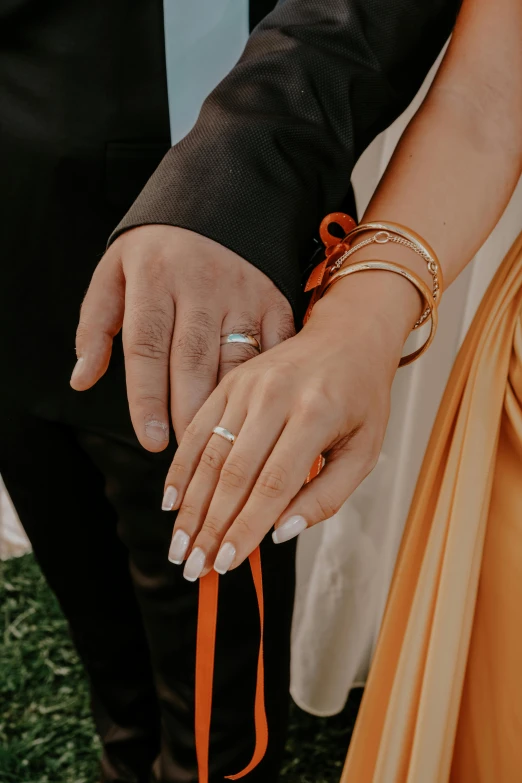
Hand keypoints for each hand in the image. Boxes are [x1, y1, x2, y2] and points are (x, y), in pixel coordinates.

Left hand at [70, 225, 294, 448]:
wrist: (224, 197)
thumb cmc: (159, 246)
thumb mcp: (115, 269)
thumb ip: (95, 324)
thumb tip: (82, 380)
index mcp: (153, 277)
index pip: (146, 347)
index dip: (147, 399)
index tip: (151, 441)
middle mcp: (200, 284)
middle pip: (192, 360)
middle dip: (188, 412)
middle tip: (185, 454)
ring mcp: (242, 292)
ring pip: (235, 360)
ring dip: (228, 406)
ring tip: (220, 444)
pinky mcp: (275, 298)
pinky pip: (275, 347)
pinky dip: (269, 381)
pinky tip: (263, 411)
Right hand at [162, 269, 420, 580]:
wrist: (346, 337)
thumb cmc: (360, 400)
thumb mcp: (363, 450)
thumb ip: (327, 495)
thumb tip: (281, 533)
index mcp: (316, 414)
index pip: (273, 483)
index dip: (247, 526)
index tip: (227, 562)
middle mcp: (275, 396)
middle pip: (234, 473)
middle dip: (210, 526)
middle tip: (193, 566)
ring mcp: (247, 385)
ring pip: (210, 454)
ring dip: (190, 505)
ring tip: (179, 545)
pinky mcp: (230, 382)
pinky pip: (198, 427)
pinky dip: (181, 467)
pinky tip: (171, 500)